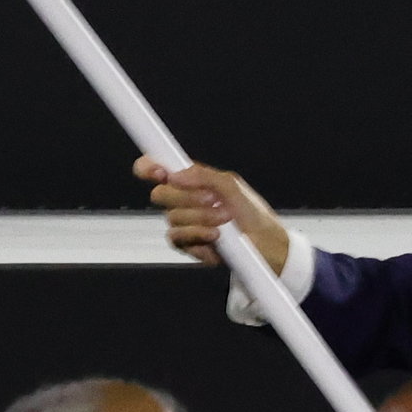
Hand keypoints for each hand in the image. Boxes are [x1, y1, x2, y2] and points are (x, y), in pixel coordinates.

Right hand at [133, 158, 293, 284]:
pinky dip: (198, 235)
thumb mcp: (232, 185)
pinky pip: (177, 238)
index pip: (157, 169)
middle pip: (159, 194)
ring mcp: (182, 223)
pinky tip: (216, 236)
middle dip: (187, 197)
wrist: (263, 243)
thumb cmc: (250, 211)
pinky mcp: (186, 244)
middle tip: (212, 199)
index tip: (160, 172)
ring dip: (201, 218)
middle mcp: (182, 200)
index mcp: (191, 180)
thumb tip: (175, 175)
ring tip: (224, 220)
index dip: (148, 167)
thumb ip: (204, 176)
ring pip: (172, 218)